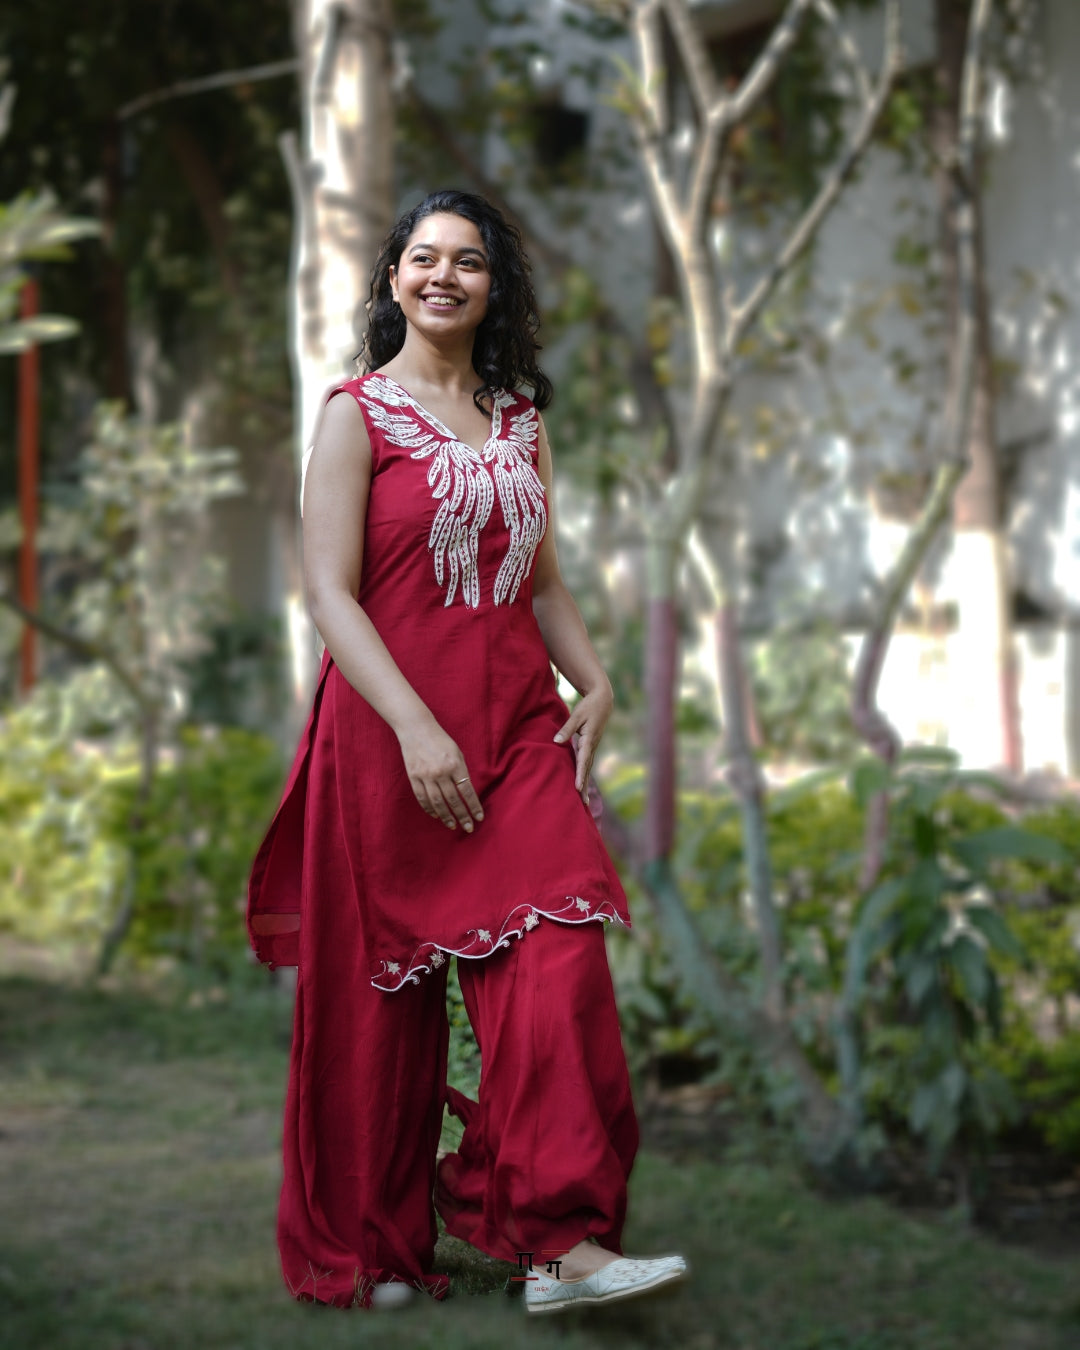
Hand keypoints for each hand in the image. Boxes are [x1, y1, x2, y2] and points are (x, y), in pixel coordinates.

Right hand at [396, 719, 483, 831]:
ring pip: (437, 803)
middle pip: (453, 800)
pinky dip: (429, 808)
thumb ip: (461, 771)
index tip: (479, 818)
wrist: (416, 729)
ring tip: (452, 825)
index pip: (467, 791)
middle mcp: (441, 772)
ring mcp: (426, 775)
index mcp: (455, 764)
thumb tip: (466, 792)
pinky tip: (436, 815)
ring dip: (446, 816)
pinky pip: (422, 798)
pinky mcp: (414, 777)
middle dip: (462, 816)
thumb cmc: (440, 740)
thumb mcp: (457, 752)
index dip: (474, 806)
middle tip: (468, 828)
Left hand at [554, 682, 613, 804]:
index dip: (579, 775)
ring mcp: (592, 747)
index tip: (576, 788)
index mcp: (588, 740)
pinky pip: (587, 764)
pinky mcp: (591, 746)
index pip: (583, 761)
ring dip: (585, 784)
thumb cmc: (588, 706)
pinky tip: (581, 784)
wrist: (603, 700)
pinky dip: (584, 775)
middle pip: (587, 770)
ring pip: (588, 769)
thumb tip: (556, 742)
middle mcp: (592, 746)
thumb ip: (566, 729)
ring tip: (584, 801)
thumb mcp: (576, 715)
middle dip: (584, 787)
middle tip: (583, 804)